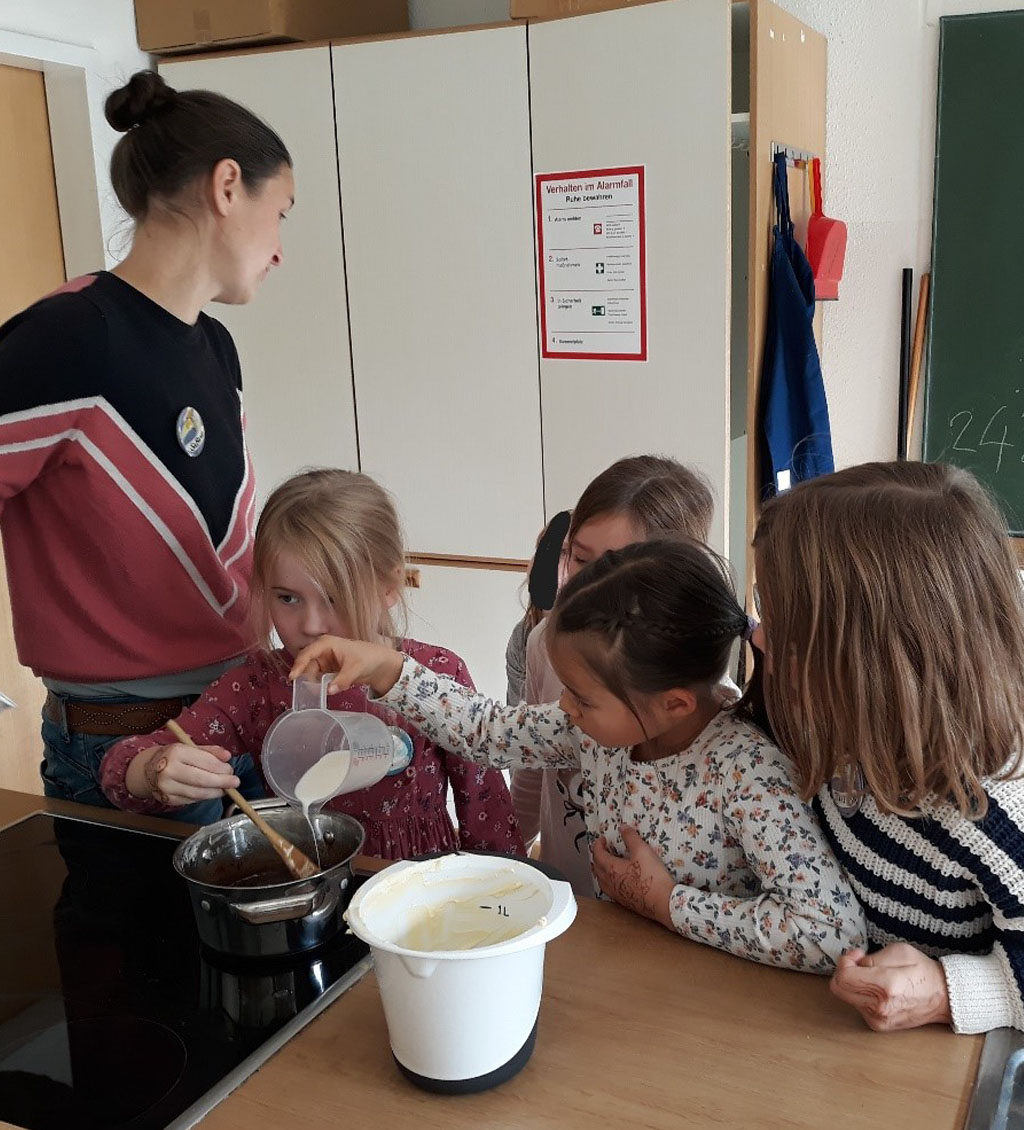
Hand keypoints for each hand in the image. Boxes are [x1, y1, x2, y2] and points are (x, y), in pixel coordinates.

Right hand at [128, 743, 238, 805]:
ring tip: (225, 789)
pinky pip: (191, 800)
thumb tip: (227, 757)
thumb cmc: (172, 756)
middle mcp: (170, 770)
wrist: (146, 770)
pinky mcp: (168, 800)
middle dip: (222, 782)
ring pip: (198, 793)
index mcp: (177, 752)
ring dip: (215, 792)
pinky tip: (210, 792)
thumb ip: (210, 751)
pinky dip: (204, 797)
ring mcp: (167, 787)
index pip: (205, 762)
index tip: (231, 770)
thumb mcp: (190, 747)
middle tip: (234, 783)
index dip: (221, 768)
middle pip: (202, 780)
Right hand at [289, 635, 402, 695]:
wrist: (380, 664)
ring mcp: (324, 660)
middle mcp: (322, 650)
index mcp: (326, 643)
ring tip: (308, 693)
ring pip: (310, 672)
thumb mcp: (355, 669)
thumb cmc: (368, 658)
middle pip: (306, 663)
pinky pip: (317, 677)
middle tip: (300, 690)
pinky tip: (316, 692)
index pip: (307, 653)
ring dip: (309, 681)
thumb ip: (341, 680)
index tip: (293, 677)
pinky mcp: (328, 670)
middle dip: (302, 675)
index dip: (299, 664)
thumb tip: (329, 690)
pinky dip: (316, 684)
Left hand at [592, 825, 674, 929]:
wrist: (663, 902)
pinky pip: (609, 889)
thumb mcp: (642, 851)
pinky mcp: (624, 902)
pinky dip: (608, 881)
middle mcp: (609, 882)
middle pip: (596, 867)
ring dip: (601, 870)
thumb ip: (631, 837)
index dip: (598, 844)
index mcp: (611, 868)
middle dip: (597, 856)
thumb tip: (623, 828)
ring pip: (601, 880)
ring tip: (606, 864)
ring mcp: (616, 893)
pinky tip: (617, 881)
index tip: (602, 839)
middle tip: (603, 849)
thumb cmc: (651, 877)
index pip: (597, 854)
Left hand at [829, 943, 951, 1030]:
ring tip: (873, 975)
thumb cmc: (922, 971)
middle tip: (859, 962)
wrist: (943, 997)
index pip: (843, 977)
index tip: (857, 954)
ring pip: (846, 997)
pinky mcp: (878, 1025)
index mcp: (886, 986)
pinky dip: (860, 994)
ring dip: (853, 983)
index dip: (845, 961)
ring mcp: (878, 1019)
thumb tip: (854, 963)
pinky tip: (876, 988)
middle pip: (838, 989)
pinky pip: (856, 1006)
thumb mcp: (898, 951)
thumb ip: (871, 957)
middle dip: (844, 971)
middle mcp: (879, 1007)